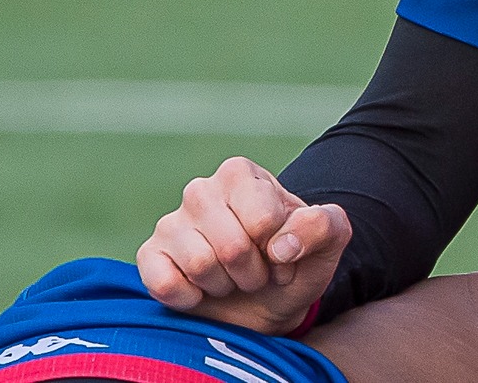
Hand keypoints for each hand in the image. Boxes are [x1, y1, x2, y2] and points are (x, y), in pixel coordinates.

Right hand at [137, 156, 351, 335]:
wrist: (264, 302)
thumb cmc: (294, 262)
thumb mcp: (327, 242)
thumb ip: (323, 227)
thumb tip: (282, 245)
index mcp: (241, 174)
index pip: (263, 219)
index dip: (280, 249)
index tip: (281, 253)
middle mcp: (201, 189)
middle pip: (232, 246)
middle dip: (253, 272)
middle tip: (255, 271)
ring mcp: (171, 222)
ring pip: (201, 265)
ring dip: (225, 286)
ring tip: (230, 278)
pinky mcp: (150, 255)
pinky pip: (164, 283)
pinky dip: (190, 299)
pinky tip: (200, 290)